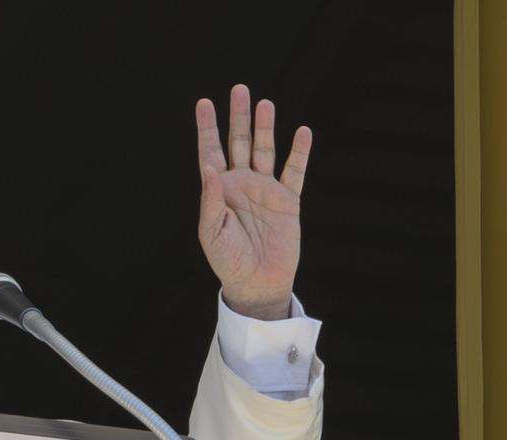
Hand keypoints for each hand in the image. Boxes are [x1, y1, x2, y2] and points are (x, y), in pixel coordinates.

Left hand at [195, 84, 311, 320]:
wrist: (257, 284)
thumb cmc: (228, 261)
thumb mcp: (212, 234)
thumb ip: (210, 202)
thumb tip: (210, 168)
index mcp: (219, 190)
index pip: (211, 151)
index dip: (208, 128)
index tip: (204, 103)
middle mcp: (242, 184)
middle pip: (240, 142)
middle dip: (239, 117)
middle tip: (239, 90)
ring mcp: (265, 190)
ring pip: (265, 151)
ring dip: (265, 128)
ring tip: (265, 104)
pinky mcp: (287, 201)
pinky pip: (294, 172)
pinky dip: (299, 153)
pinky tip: (302, 132)